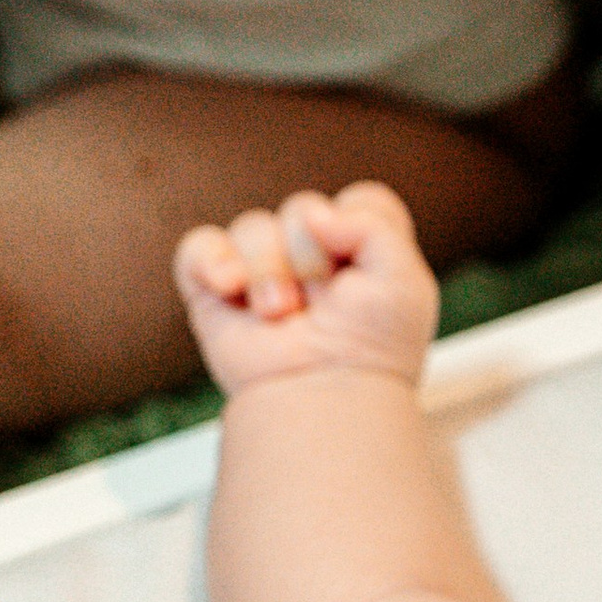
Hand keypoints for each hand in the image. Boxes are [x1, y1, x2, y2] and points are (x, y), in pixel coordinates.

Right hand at [174, 182, 439, 398]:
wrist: (323, 400)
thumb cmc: (369, 352)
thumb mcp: (404, 281)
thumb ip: (374, 223)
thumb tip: (315, 213)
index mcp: (365, 251)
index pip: (361, 202)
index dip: (360, 226)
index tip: (362, 269)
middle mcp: (314, 256)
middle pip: (302, 208)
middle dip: (311, 255)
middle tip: (320, 303)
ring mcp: (263, 273)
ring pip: (253, 227)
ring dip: (266, 269)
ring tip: (279, 313)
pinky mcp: (217, 293)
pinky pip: (198, 248)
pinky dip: (210, 260)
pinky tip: (229, 287)